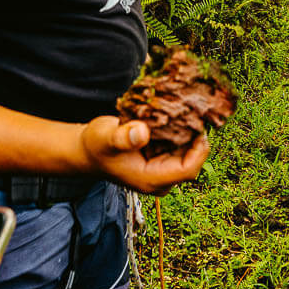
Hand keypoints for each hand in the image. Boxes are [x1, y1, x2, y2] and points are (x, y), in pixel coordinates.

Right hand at [80, 117, 209, 194]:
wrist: (90, 150)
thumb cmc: (96, 146)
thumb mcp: (105, 138)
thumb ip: (122, 137)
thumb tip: (142, 131)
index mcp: (151, 180)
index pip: (188, 170)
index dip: (198, 149)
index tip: (198, 124)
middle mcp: (161, 179)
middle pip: (192, 160)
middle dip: (194, 136)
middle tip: (192, 110)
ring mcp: (163, 170)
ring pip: (188, 151)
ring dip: (189, 131)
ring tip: (185, 109)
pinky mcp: (163, 159)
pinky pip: (181, 146)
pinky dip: (181, 130)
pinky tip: (176, 113)